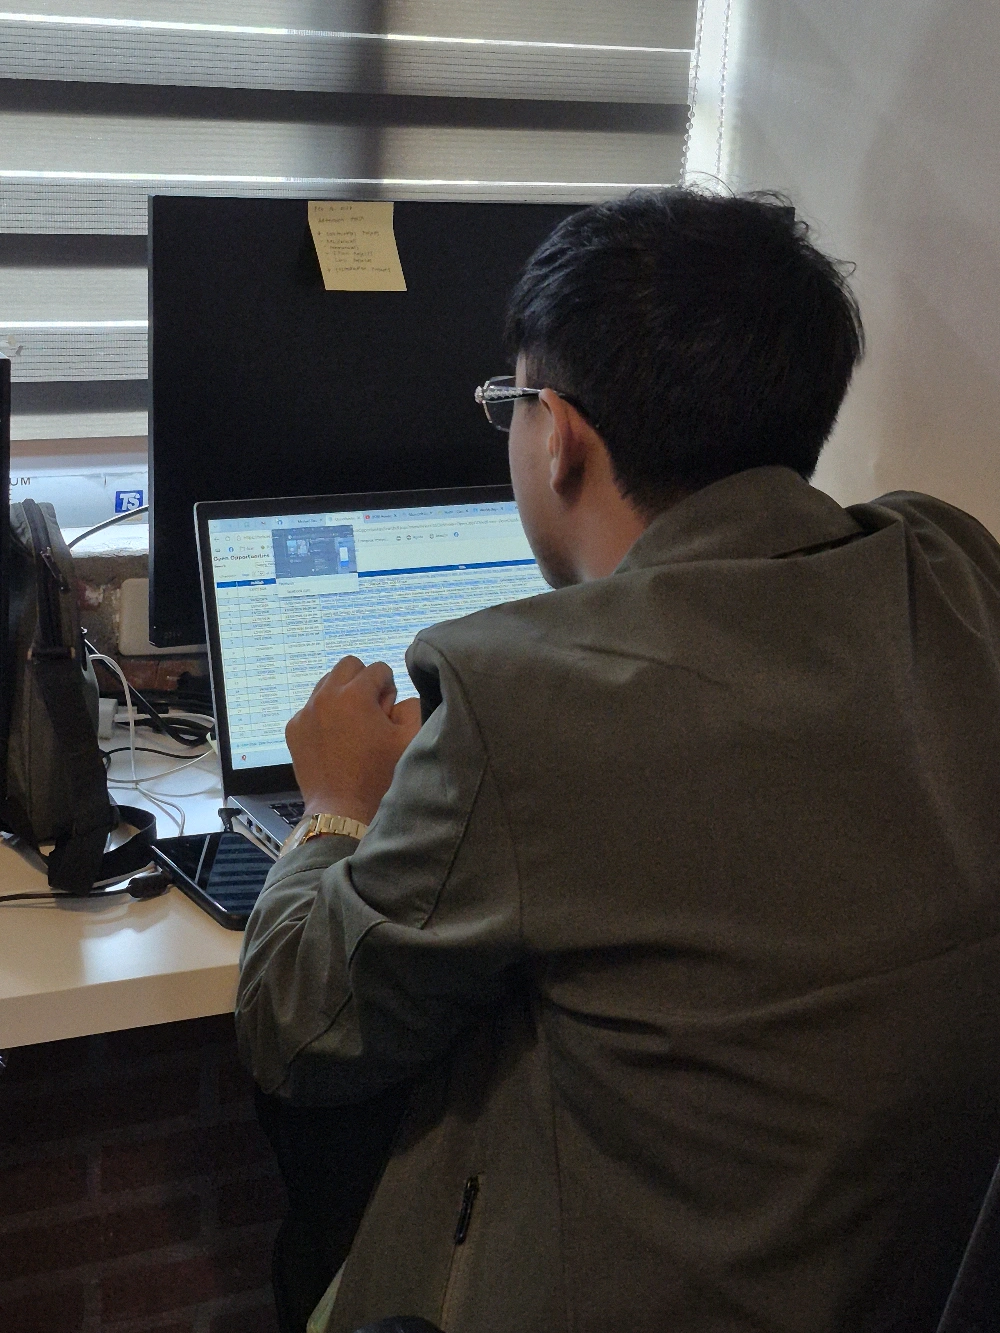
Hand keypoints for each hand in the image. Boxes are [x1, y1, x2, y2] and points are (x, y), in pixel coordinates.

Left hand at [285, 656, 422, 825]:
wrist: (343, 811)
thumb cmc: (380, 776)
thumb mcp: (410, 738)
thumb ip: (410, 706)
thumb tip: (395, 699)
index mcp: (355, 695)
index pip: (378, 669)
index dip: (389, 688)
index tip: (388, 711)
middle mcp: (326, 696)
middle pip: (348, 665)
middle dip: (363, 680)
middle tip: (371, 709)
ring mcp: (306, 712)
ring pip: (326, 683)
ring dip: (342, 694)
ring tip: (352, 723)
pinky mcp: (294, 729)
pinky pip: (311, 707)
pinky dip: (324, 714)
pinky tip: (334, 738)